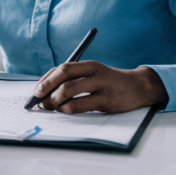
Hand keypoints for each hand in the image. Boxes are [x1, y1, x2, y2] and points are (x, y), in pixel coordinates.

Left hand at [33, 61, 167, 113]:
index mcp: (89, 64)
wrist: (137, 87)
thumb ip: (74, 78)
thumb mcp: (93, 74)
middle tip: (38, 99)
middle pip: (64, 77)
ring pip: (69, 91)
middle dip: (47, 88)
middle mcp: (94, 72)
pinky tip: (64, 110)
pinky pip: (80, 105)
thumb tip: (47, 90)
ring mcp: (101, 86)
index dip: (47, 78)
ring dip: (54, 100)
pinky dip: (67, 109)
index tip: (37, 89)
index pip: (63, 68)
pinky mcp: (105, 101)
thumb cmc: (109, 82)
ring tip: (49, 107)